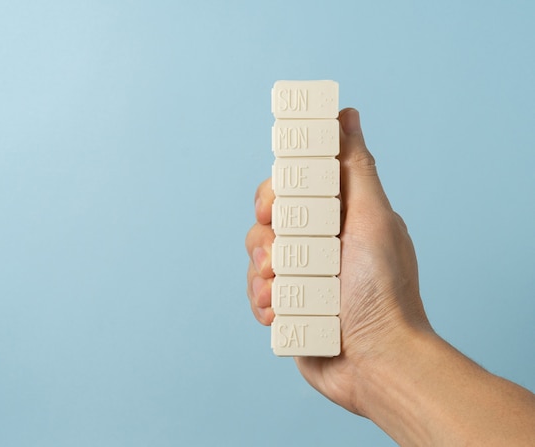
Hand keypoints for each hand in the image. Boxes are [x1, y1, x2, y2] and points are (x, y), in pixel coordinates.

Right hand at [245, 108, 432, 414]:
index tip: (274, 203)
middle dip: (265, 234)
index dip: (276, 189)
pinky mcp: (286, 306)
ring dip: (264, 271)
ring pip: (256, 256)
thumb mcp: (373, 218)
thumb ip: (355, 167)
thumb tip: (347, 114)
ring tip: (282, 289)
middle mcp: (316, 244)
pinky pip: (255, 292)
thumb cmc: (384, 290)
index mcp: (337, 218)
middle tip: (280, 251)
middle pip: (265, 220)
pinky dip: (262, 300)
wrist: (377, 360)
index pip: (292, 187)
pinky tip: (279, 311)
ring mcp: (300, 276)